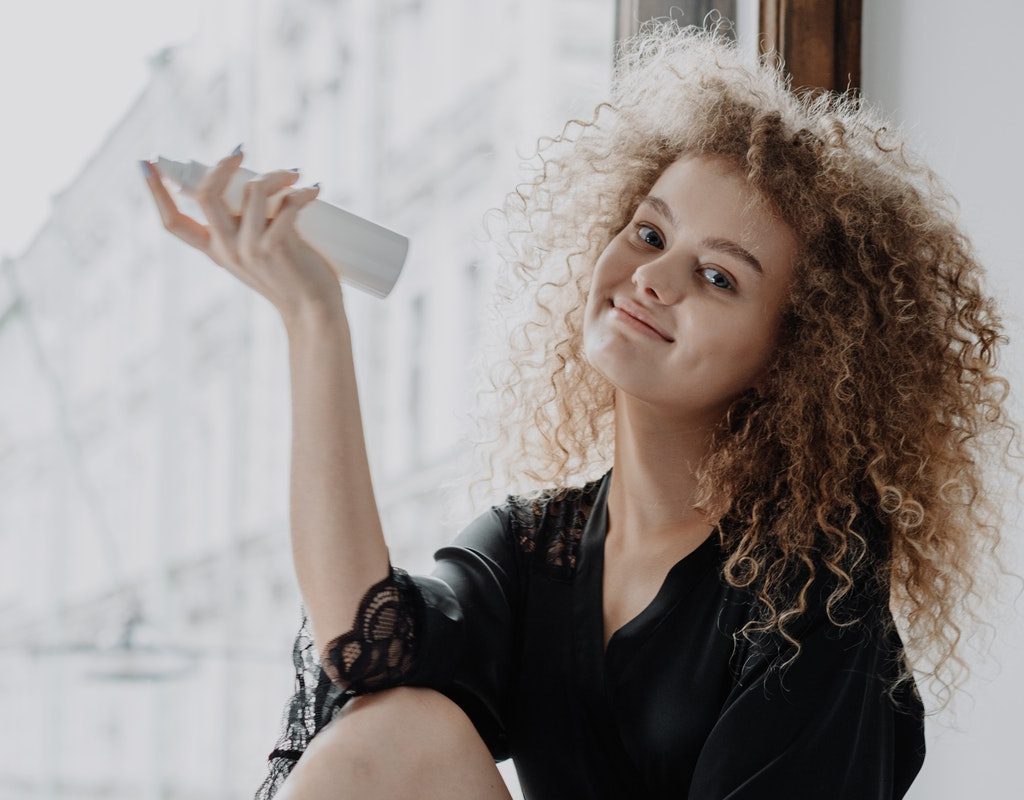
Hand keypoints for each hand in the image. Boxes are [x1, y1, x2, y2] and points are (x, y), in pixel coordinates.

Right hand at [141, 146, 343, 321]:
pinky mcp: (277, 248)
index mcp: (214, 250)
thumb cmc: (290, 277)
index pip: (172, 222)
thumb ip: (244, 227)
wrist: (313, 311)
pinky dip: (302, 192)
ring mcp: (250, 249)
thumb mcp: (254, 253)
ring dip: (277, 175)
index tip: (147, 163)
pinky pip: (286, 204)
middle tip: (240, 153)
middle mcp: (226, 249)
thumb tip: (248, 182)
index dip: (156, 192)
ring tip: (296, 177)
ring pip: (253, 189)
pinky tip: (313, 191)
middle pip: (206, 194)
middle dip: (222, 165)